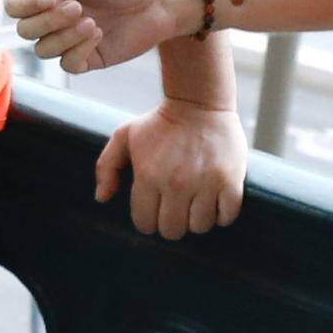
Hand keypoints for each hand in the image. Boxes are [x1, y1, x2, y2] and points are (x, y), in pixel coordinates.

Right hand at [11, 0, 180, 75]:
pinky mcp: (87, 59)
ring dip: (63, 36)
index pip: (15, 6)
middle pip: (24, 31)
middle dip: (47, 21)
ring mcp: (69, 41)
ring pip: (42, 50)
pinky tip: (98, 33)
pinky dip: (78, 49)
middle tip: (78, 7)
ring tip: (92, 21)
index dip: (25, 6)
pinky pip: (67, 64)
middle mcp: (54, 19)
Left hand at [96, 97, 247, 239]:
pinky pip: (227, 215)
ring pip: (200, 227)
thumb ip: (106, 167)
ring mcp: (205, 182)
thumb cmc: (160, 123)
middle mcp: (176, 183)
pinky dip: (222, 215)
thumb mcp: (125, 137)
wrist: (199, 102)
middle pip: (172, 230)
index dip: (148, 220)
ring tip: (195, 203)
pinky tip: (215, 202)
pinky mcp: (230, 179)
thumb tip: (101, 198)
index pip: (145, 223)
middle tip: (175, 208)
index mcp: (148, 176)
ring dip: (197, 220)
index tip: (154, 209)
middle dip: (172, 223)